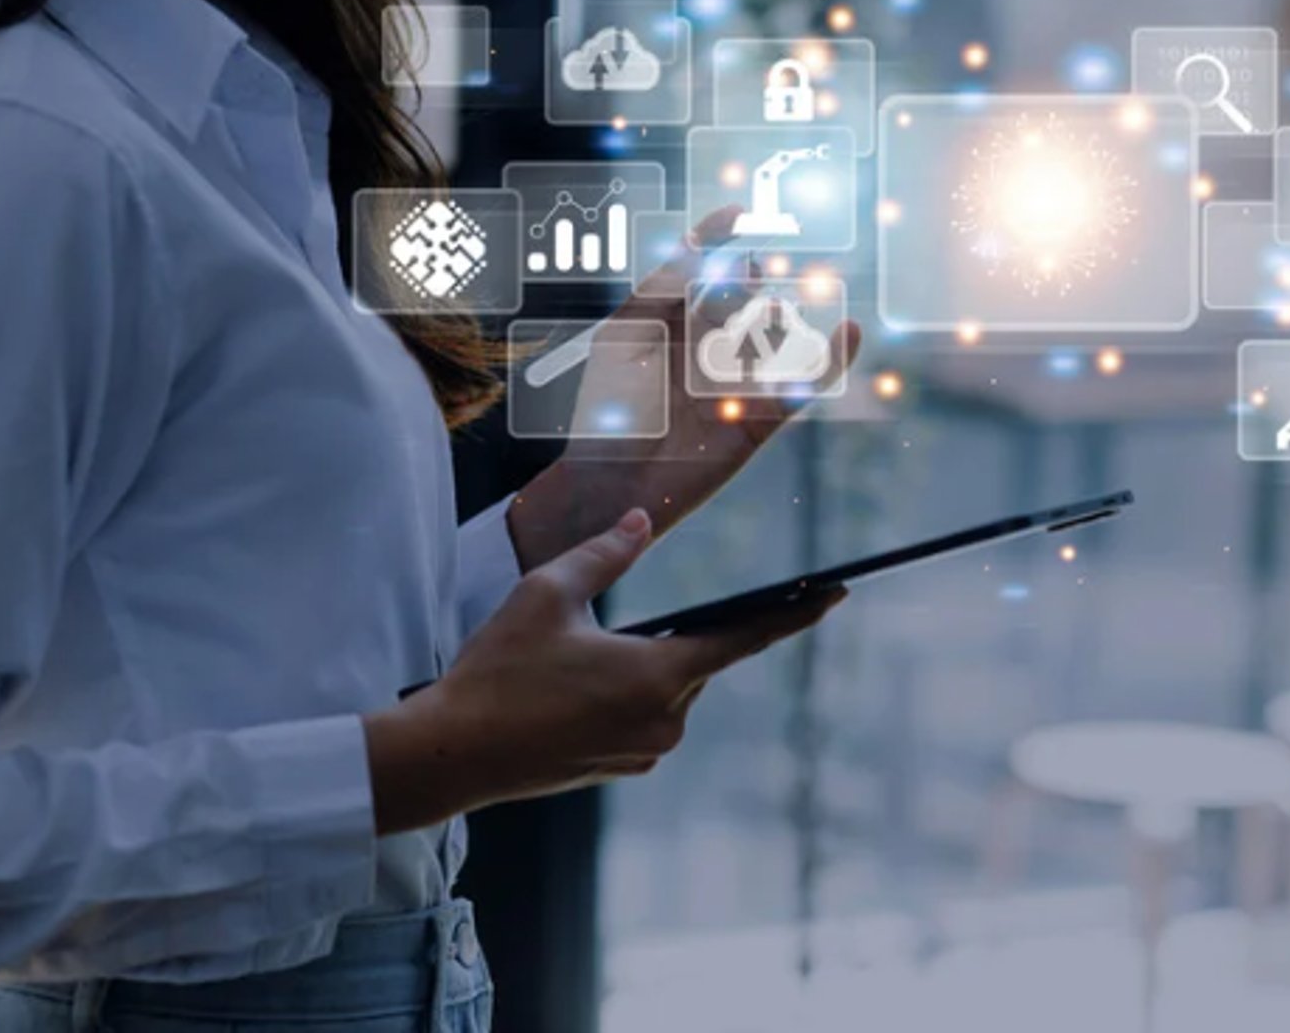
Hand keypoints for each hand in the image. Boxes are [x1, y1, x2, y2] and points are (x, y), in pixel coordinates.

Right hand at [363, 509, 845, 832]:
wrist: (454, 754)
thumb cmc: (499, 672)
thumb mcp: (547, 595)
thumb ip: (604, 554)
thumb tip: (641, 522)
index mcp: (659, 676)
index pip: (746, 637)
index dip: (794, 613)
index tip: (835, 594)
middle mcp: (665, 721)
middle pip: (697, 661)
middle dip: (673, 633)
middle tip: (614, 625)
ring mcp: (646, 751)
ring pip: (667, 689)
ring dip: (641, 664)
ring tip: (575, 658)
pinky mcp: (623, 768)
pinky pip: (643, 718)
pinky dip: (622, 694)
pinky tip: (574, 687)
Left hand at [507, 208, 863, 569]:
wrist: (614, 483)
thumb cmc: (607, 412)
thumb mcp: (624, 337)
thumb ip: (660, 290)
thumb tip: (700, 247)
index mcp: (668, 324)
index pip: (699, 270)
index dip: (719, 238)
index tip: (741, 212)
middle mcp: (705, 347)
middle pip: (741, 295)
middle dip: (750, 275)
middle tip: (754, 266)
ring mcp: (734, 380)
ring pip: (773, 332)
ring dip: (778, 312)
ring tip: (771, 307)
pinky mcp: (758, 417)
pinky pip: (801, 386)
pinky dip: (830, 360)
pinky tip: (849, 332)